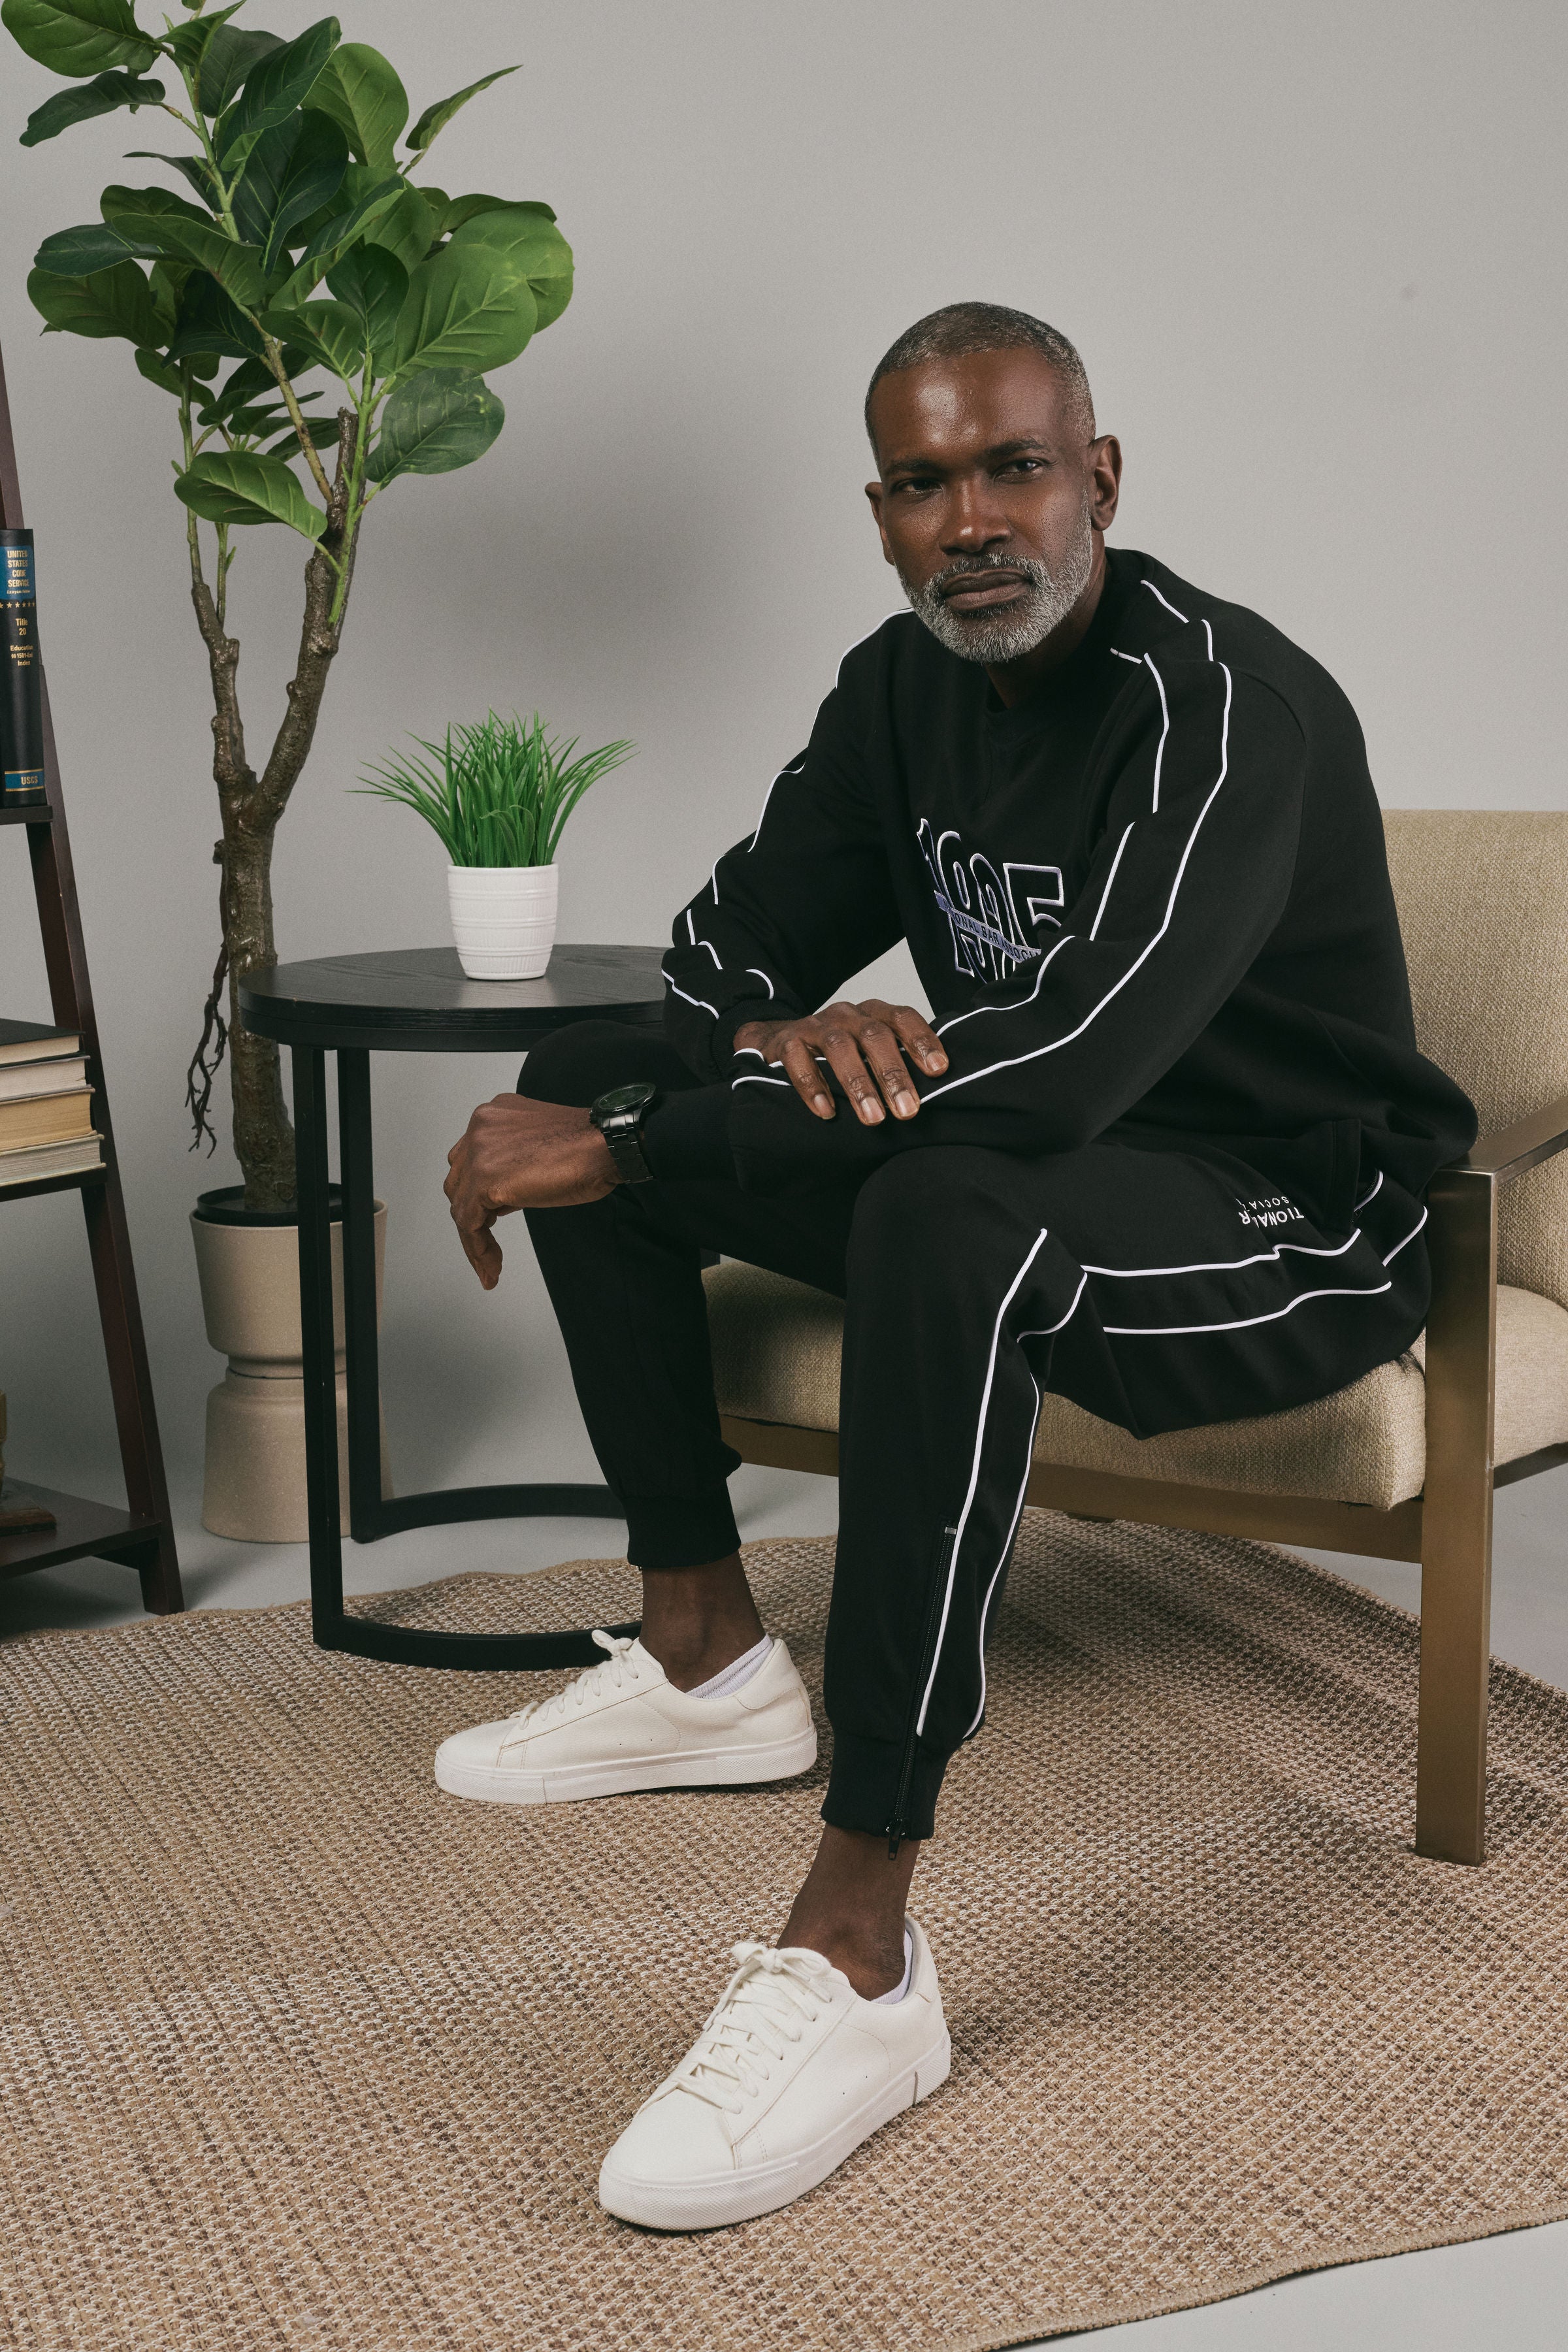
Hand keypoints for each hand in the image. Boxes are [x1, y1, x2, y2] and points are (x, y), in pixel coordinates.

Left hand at [444, 1095, 616, 1288]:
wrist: (606, 1147)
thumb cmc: (588, 1148)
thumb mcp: (538, 1151)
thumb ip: (511, 1166)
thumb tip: (501, 1196)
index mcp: (492, 1116)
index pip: (470, 1161)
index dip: (477, 1193)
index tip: (489, 1218)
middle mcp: (480, 1128)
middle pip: (459, 1182)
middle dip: (474, 1213)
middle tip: (489, 1242)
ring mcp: (479, 1152)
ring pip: (461, 1205)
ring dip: (475, 1238)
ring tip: (491, 1263)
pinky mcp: (486, 1180)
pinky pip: (468, 1224)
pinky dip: (478, 1251)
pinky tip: (491, 1268)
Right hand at [732, 998, 947, 1123]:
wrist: (777, 1042)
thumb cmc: (837, 1055)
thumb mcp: (868, 1052)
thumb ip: (896, 1064)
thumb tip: (938, 1094)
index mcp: (873, 1015)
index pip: (902, 1018)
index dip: (922, 1040)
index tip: (939, 1070)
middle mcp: (847, 1016)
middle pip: (875, 1036)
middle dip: (893, 1074)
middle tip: (908, 1110)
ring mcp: (815, 1027)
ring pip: (840, 1048)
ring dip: (859, 1084)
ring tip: (874, 1117)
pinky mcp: (786, 1042)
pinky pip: (798, 1060)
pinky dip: (813, 1086)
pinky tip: (827, 1111)